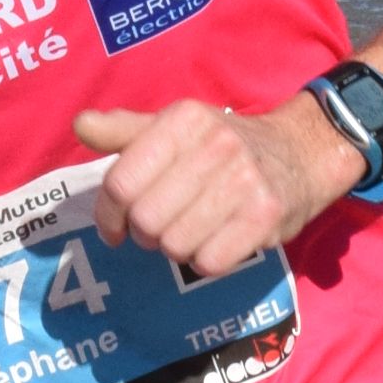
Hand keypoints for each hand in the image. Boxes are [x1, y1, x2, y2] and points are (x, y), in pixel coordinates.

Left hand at [71, 95, 355, 277]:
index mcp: (183, 120)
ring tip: (193, 230)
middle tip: (163, 227)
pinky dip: (207, 260)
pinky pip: (209, 261)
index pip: (121, 182)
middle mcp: (215, 144)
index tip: (115, 227)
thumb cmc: (226, 145)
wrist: (301, 153)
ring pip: (174, 245)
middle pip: (145, 219)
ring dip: (177, 248)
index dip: (108, 214)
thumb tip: (80, 125)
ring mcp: (244, 180)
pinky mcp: (266, 216)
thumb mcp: (177, 128)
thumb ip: (125, 131)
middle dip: (146, 233)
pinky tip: (218, 241)